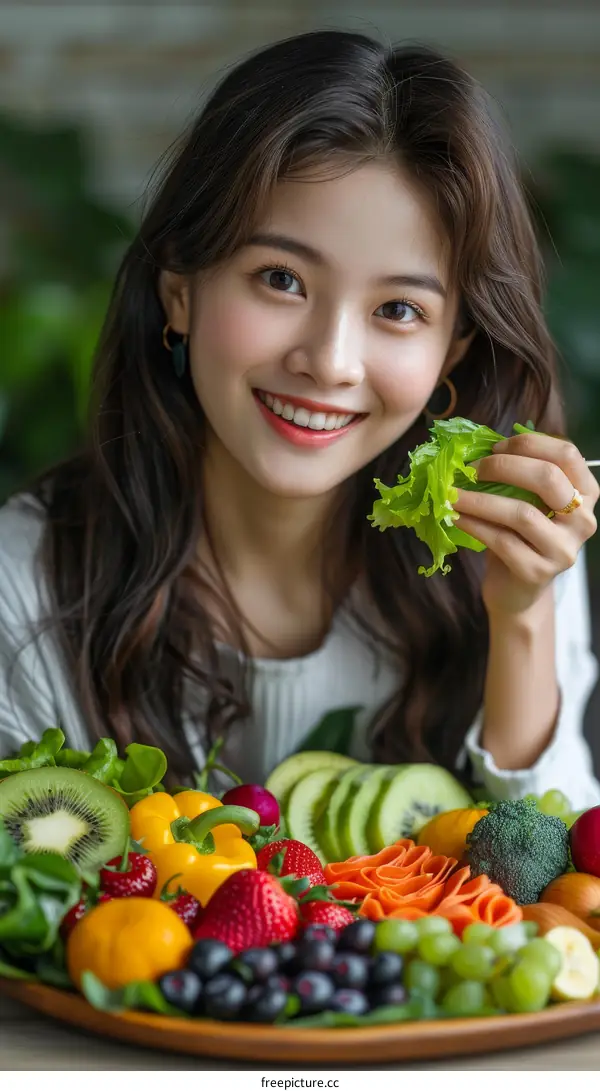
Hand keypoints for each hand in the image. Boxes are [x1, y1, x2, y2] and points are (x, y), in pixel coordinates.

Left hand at [452, 432, 598, 616]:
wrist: (517, 589)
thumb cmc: (520, 535)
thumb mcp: (527, 500)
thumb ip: (519, 473)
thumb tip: (479, 444)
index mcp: (586, 493)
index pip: (566, 454)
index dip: (528, 444)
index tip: (494, 448)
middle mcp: (582, 520)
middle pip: (547, 478)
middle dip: (503, 467)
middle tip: (470, 469)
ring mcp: (563, 549)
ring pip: (521, 513)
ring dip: (480, 499)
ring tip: (453, 493)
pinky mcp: (538, 572)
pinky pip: (501, 540)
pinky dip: (474, 524)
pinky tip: (456, 516)